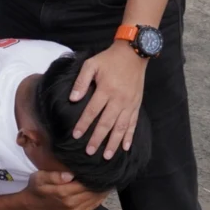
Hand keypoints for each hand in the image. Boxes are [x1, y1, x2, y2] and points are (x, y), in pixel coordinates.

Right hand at [20, 170, 108, 209]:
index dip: (95, 176)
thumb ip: (54, 176)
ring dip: (103, 191)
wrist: (35, 204)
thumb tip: (70, 174)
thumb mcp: (40, 177)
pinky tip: (103, 190)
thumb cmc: (37, 187)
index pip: (85, 183)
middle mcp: (72, 203)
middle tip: (109, 172)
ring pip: (95, 200)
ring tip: (109, 180)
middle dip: (102, 183)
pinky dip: (100, 199)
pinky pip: (93, 206)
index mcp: (64, 192)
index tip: (102, 167)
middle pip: (93, 192)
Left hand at [69, 42, 147, 158]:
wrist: (133, 54)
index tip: (75, 135)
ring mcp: (129, 104)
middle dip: (97, 139)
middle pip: (106, 123)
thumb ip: (81, 81)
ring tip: (106, 156)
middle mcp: (119, 100)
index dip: (83, 124)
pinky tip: (126, 147)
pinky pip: (133, 124)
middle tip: (89, 152)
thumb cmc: (109, 59)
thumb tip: (73, 98)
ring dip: (114, 143)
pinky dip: (130, 136)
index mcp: (106, 90)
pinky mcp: (137, 105)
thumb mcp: (91, 64)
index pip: (92, 111)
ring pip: (121, 127)